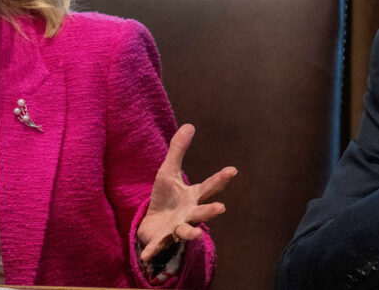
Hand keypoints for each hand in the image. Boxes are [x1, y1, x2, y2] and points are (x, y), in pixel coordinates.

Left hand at [137, 124, 237, 261]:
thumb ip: (178, 150)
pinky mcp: (161, 240)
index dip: (220, 179)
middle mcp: (189, 215)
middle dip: (211, 211)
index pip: (208, 187)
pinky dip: (152, 251)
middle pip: (202, 212)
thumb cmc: (166, 197)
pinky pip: (157, 246)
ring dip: (191, 232)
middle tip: (221, 208)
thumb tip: (189, 125)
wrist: (152, 223)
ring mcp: (177, 229)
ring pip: (186, 231)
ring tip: (196, 233)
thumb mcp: (168, 171)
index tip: (233, 170)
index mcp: (193, 197)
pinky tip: (146, 255)